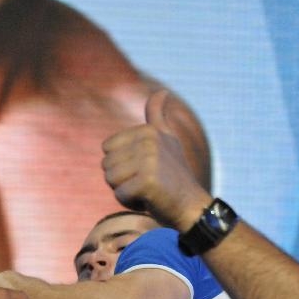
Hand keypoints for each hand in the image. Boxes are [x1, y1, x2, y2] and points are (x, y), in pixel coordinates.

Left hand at [101, 90, 210, 229]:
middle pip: (106, 165)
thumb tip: (162, 91)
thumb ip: (157, 115)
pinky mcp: (147, 182)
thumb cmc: (174, 175)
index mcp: (148, 130)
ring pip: (110, 179)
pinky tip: (150, 200)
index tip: (144, 167)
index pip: (107, 149)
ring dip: (125, 190)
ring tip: (147, 189)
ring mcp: (149, 161)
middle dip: (122, 178)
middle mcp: (149, 142)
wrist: (192, 207)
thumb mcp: (167, 139)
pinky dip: (130, 202)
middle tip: (146, 181)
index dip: (121, 164)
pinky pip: (119, 195)